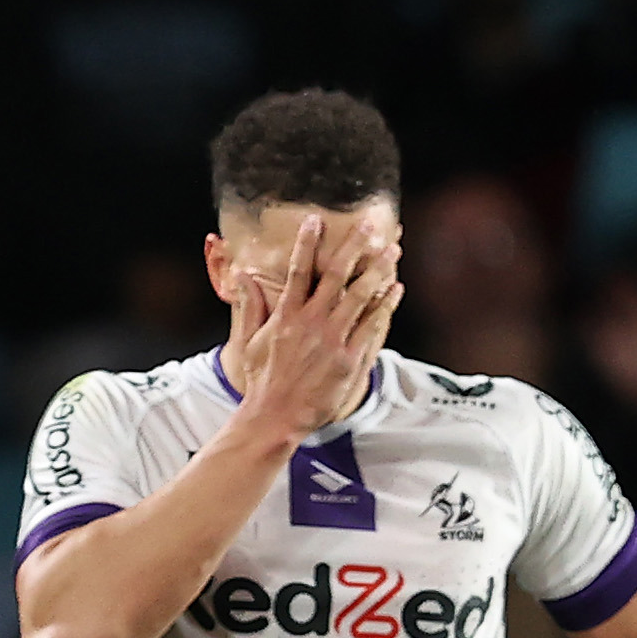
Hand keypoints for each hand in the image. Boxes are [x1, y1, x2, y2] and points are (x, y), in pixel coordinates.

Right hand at [229, 212, 399, 440]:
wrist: (275, 418)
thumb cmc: (260, 381)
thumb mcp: (248, 342)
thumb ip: (248, 306)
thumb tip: (241, 275)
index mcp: (285, 316)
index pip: (297, 270)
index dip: (306, 243)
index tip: (316, 220)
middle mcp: (310, 323)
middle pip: (336, 275)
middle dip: (354, 246)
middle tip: (369, 224)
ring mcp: (332, 340)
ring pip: (360, 295)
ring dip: (378, 269)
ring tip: (392, 249)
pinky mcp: (349, 358)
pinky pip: (372, 324)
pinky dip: (385, 304)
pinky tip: (395, 287)